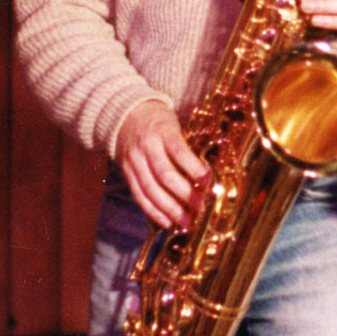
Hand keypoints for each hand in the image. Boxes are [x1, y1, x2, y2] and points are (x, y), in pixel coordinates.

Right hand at [115, 100, 209, 229]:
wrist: (126, 114)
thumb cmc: (160, 121)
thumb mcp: (176, 124)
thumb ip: (188, 145)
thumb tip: (210, 173)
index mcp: (163, 131)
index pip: (179, 152)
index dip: (194, 169)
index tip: (209, 183)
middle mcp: (146, 147)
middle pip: (165, 175)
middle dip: (184, 194)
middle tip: (200, 207)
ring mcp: (134, 160)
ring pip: (150, 189)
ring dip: (169, 208)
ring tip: (185, 221)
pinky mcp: (126, 172)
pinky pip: (138, 195)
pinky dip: (152, 210)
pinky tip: (166, 221)